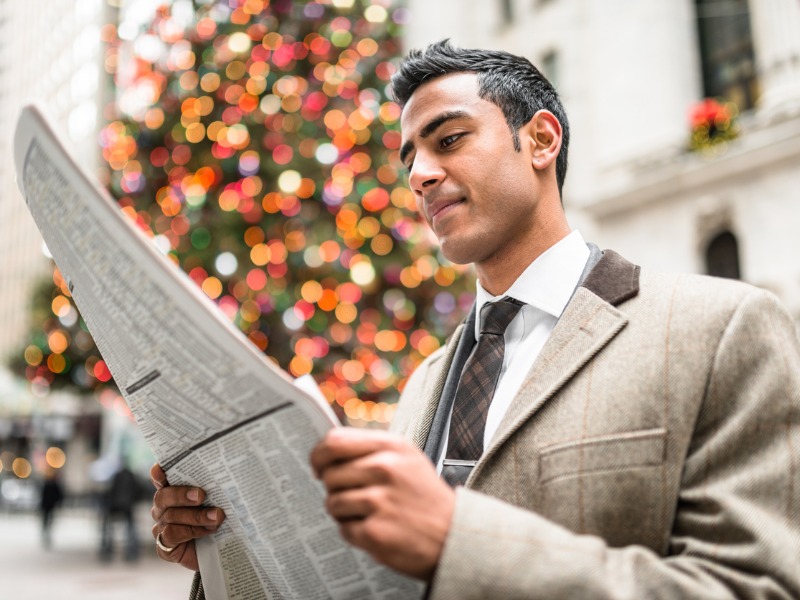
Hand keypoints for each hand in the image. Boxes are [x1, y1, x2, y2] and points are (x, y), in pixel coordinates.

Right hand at [150, 463, 224, 570]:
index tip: (160, 469)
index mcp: (172, 492)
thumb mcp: (216, 501)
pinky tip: (208, 530)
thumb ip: (213, 489)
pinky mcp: (164, 547)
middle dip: (181, 494)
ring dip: (196, 516)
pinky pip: (172, 535)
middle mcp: (163, 508)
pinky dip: (191, 531)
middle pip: (163, 496)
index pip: (160, 479)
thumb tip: (224, 475)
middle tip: (201, 495)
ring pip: (170, 516)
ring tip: (217, 516)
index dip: (158, 474)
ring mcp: (161, 528)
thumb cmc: (217, 520)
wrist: (220, 551)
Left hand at [310, 428, 454, 580]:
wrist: (455, 536)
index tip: (319, 466)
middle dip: (334, 487)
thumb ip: (370, 450)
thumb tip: (326, 450)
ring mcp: (379, 501)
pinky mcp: (375, 532)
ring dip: (344, 512)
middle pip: (329, 474)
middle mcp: (385, 469)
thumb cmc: (424, 497)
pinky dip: (355, 532)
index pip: (334, 441)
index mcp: (391, 446)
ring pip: (333, 503)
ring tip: (370, 514)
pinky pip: (344, 529)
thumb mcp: (406, 459)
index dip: (319, 455)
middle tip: (354, 495)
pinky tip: (377, 528)